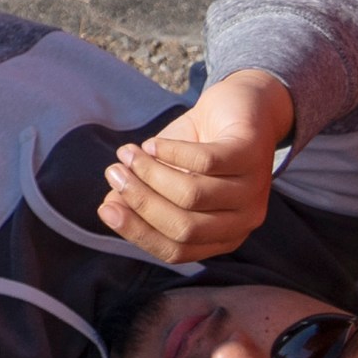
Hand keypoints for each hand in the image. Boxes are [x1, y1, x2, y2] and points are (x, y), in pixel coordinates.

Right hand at [99, 67, 296, 262]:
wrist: (240, 107)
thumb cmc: (199, 148)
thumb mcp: (165, 175)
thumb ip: (141, 196)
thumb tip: (110, 207)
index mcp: (221, 236)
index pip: (176, 250)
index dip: (137, 232)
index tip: (105, 208)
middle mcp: (243, 220)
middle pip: (184, 227)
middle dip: (140, 201)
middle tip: (113, 173)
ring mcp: (252, 189)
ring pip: (192, 196)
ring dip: (150, 172)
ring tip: (127, 153)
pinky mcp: (252, 155)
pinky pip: (206, 162)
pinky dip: (171, 153)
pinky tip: (153, 143)